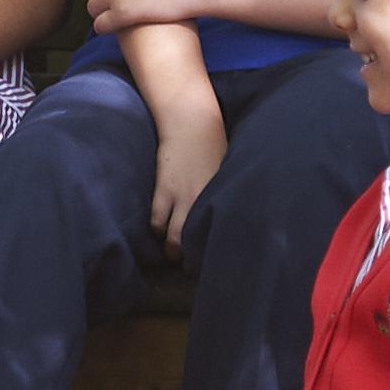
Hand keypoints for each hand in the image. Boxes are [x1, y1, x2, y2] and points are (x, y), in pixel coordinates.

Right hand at [145, 105, 228, 247]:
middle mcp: (204, 202)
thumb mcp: (227, 174)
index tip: (217, 258)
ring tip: (173, 254)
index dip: (218, 248)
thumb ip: (224, 195)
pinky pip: (158, 221)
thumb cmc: (214, 146)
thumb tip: (232, 213)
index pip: (222, 232)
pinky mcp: (164, 191)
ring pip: (174, 237)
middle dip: (193, 258)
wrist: (191, 124)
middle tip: (193, 266)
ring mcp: (182, 197)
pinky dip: (158, 229)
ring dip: (173, 249)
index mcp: (223, 197)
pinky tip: (161, 230)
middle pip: (196, 241)